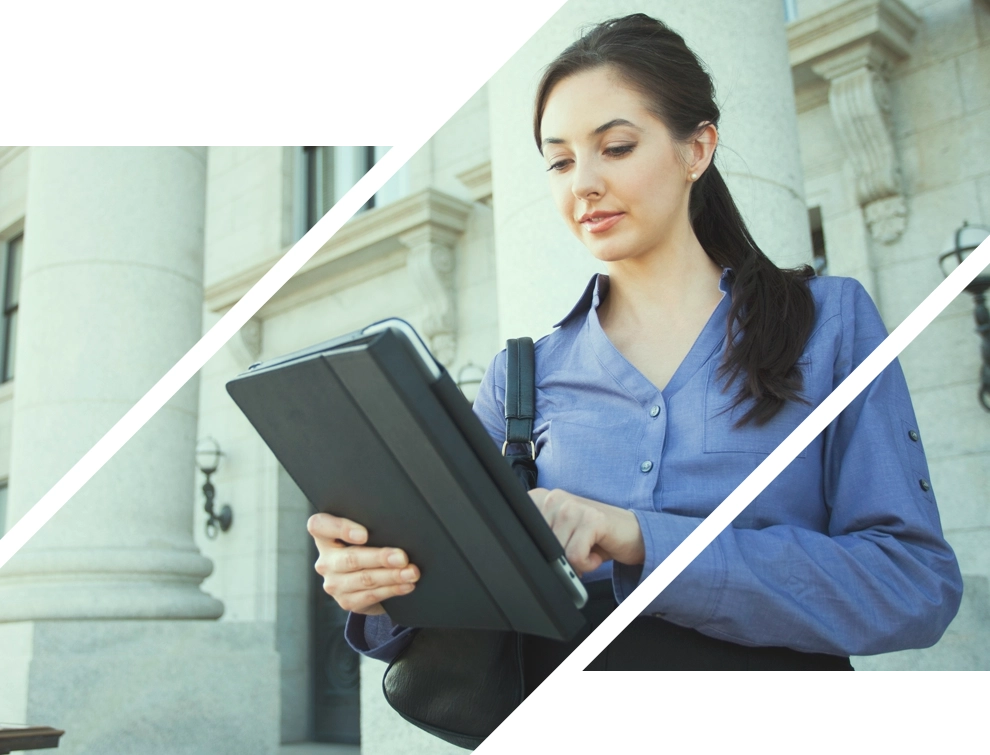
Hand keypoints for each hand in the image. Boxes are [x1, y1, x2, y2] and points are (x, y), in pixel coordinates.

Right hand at [307, 513, 419, 614]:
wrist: (364, 581)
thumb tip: (398, 528)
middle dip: (380, 557)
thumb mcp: (366, 534)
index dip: (340, 528)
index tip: (364, 534)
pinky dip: (392, 590)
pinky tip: (406, 585)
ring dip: (392, 576)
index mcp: (324, 537)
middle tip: (402, 557)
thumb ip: (372, 528)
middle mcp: (325, 561)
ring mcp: (334, 583)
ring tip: (411, 572)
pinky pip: (371, 596)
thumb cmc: (368, 547)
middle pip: (350, 558)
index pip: (319, 526)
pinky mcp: (347, 601)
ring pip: (364, 579)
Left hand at [528, 488, 644, 576]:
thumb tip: (523, 560)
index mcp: (542, 499)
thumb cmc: (593, 536)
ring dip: (575, 562)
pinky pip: (575, 556)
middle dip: (558, 558)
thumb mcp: (560, 534)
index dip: (536, 550)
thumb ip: (539, 539)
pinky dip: (588, 564)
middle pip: (539, 545)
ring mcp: (573, 506)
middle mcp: (555, 497)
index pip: (520, 532)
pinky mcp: (592, 519)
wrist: (631, 533)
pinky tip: (597, 552)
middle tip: (577, 549)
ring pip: (557, 553)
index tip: (556, 548)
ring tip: (589, 548)